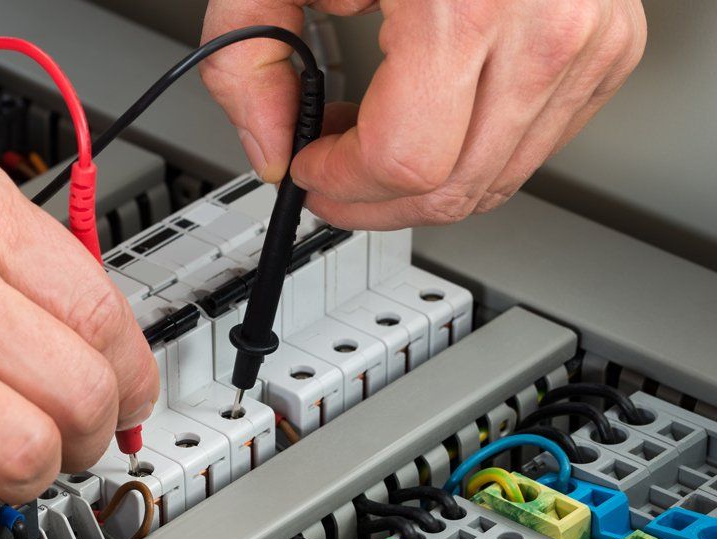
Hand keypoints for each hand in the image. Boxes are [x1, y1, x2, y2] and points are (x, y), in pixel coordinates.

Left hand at [200, 0, 645, 227]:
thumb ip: (246, 55)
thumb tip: (271, 144)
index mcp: (466, 5)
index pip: (405, 164)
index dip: (339, 182)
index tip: (309, 167)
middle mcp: (545, 26)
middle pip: (456, 190)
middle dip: (377, 201)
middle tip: (334, 178)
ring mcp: (588, 38)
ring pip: (500, 178)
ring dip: (428, 183)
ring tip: (379, 135)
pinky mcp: (610, 43)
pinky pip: (538, 142)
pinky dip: (477, 147)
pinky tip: (436, 113)